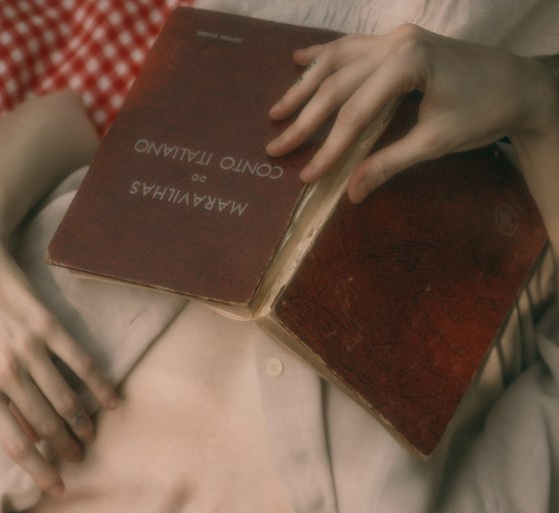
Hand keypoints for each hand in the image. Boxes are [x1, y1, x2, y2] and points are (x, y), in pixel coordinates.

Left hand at [0, 214, 117, 494]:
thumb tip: (30, 439)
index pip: (16, 444)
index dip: (41, 471)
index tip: (58, 487)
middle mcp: (2, 372)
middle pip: (46, 425)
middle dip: (66, 448)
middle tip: (78, 458)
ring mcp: (26, 348)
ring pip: (65, 400)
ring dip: (83, 424)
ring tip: (90, 436)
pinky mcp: (46, 324)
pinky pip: (80, 363)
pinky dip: (100, 386)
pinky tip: (112, 401)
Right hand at [265, 25, 556, 202]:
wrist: (518, 84)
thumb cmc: (483, 112)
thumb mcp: (435, 143)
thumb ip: (389, 163)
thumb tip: (351, 193)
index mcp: (408, 62)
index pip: (354, 111)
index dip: (327, 146)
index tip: (305, 174)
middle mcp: (397, 42)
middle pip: (338, 83)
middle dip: (305, 117)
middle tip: (275, 145)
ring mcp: (398, 38)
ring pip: (338, 60)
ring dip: (305, 85)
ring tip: (277, 110)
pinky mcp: (401, 42)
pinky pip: (353, 47)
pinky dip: (325, 56)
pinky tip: (299, 60)